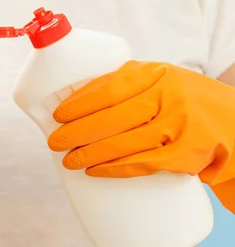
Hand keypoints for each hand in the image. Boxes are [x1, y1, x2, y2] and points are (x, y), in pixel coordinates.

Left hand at [47, 61, 234, 210]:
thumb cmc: (191, 104)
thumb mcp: (167, 82)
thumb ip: (132, 86)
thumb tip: (80, 100)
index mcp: (159, 74)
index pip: (111, 87)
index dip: (80, 103)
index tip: (58, 115)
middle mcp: (170, 97)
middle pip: (113, 117)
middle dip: (78, 132)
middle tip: (55, 142)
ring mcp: (180, 126)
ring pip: (124, 142)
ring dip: (91, 153)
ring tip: (68, 161)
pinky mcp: (187, 155)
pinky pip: (142, 163)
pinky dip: (115, 169)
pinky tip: (95, 171)